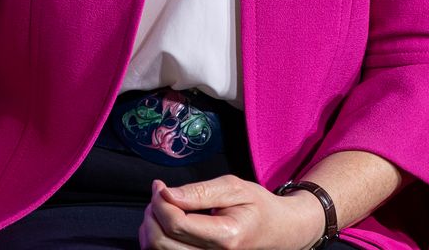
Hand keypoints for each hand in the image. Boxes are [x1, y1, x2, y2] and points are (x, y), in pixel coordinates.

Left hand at [140, 175, 324, 249]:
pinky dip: (157, 240)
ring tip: (163, 208)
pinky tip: (166, 224)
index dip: (160, 202)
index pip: (177, 225)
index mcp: (226, 236)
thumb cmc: (258, 208)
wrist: (277, 231)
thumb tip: (166, 193)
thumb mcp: (235, 188)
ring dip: (151, 228)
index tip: (159, 185)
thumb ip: (200, 192)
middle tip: (160, 194)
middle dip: (153, 214)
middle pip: (162, 243)